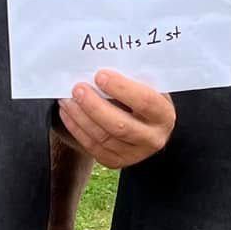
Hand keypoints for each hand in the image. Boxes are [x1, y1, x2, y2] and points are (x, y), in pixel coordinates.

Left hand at [57, 70, 175, 170]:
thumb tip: (98, 68)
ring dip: (80, 117)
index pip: (145, 102)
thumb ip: (131, 79)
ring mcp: (135, 154)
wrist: (146, 125)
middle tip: (77, 89)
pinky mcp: (116, 161)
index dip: (121, 88)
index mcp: (164, 115)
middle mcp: (153, 138)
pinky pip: (92, 147)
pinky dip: (76, 129)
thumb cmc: (142, 97)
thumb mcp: (146, 87)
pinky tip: (67, 113)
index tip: (100, 75)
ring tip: (67, 99)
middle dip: (95, 106)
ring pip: (103, 138)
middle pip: (120, 125)